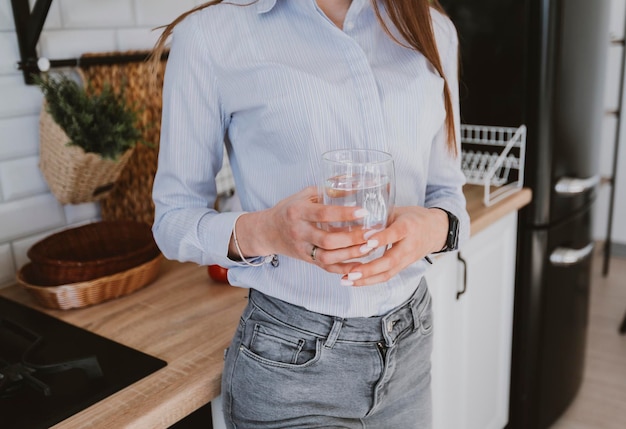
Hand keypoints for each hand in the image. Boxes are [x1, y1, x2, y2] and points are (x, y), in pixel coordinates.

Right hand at [232, 187, 377, 274]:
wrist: (267, 231)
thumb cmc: (289, 208)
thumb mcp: (304, 195)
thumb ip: (327, 192)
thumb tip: (356, 186)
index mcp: (298, 212)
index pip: (323, 214)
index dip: (345, 213)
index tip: (364, 211)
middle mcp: (299, 232)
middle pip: (328, 239)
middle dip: (352, 238)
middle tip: (372, 233)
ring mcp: (302, 248)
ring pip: (327, 257)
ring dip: (350, 254)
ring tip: (369, 248)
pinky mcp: (306, 260)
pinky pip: (326, 268)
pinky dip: (344, 269)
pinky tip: (360, 264)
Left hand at [340, 206, 448, 285]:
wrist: (436, 230)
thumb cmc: (414, 217)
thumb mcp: (399, 211)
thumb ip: (380, 215)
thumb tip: (353, 217)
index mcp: (408, 227)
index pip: (395, 234)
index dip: (381, 239)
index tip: (366, 242)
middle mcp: (409, 245)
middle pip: (390, 261)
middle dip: (369, 269)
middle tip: (351, 272)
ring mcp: (407, 259)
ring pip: (387, 273)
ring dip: (366, 279)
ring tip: (347, 280)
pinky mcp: (403, 267)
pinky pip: (386, 276)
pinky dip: (369, 280)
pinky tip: (354, 281)